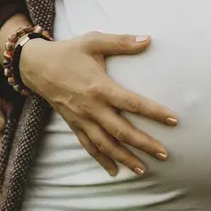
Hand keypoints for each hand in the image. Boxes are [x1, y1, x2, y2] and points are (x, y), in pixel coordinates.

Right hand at [20, 31, 178, 176]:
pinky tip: (114, 171)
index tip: (174, 120)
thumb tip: (149, 39)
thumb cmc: (69, 51)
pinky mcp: (73, 124)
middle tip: (164, 154)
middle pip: (122, 131)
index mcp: (100, 87)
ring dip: (125, 158)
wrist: (36, 65)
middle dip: (144, 144)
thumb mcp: (94, 40)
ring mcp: (81, 119)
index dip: (154, 113)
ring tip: (144, 169)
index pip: (132, 103)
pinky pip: (88, 146)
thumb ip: (122, 42)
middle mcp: (91, 107)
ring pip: (106, 144)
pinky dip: (101, 160)